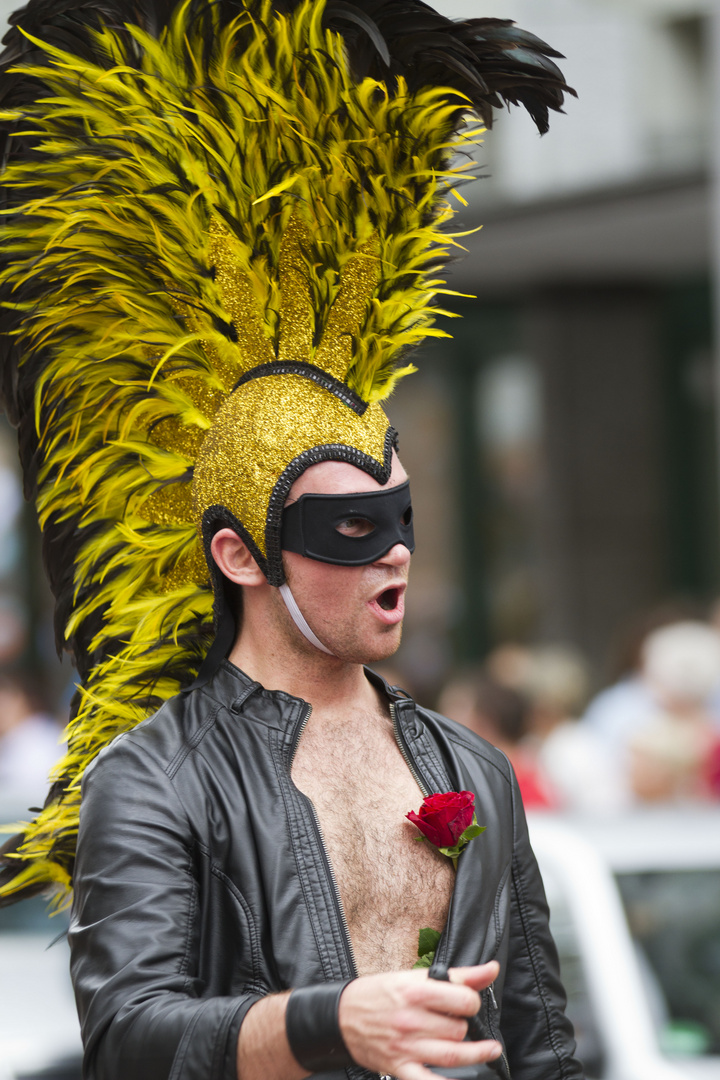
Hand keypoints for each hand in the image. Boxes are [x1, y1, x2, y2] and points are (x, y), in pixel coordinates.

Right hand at [338, 961, 501, 1079]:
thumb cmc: (377, 994)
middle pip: (458, 1029)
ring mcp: (406, 1046)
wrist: (340, 1015)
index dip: (473, 1001)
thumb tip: (490, 970)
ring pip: (452, 1054)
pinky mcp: (399, 1067)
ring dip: (475, 1054)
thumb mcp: (412, 976)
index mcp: (415, 990)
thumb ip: (456, 975)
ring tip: (489, 1050)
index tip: (470, 1002)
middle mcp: (411, 1019)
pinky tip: (462, 1079)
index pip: (463, 1000)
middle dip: (465, 1026)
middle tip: (460, 1022)